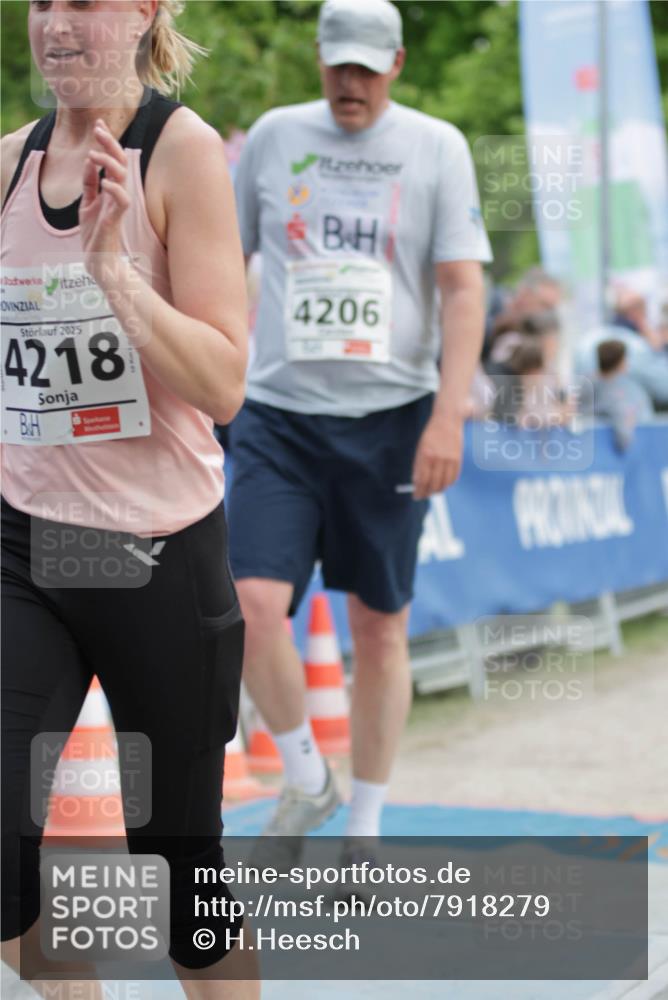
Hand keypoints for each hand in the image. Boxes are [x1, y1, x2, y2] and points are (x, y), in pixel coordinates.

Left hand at [79, 120, 129, 276]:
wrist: (97, 260)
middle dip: (109, 145)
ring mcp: (118, 207)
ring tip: (94, 154)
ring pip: (121, 178)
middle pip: (120, 163)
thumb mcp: (87, 204)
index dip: (106, 142)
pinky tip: (103, 182)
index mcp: (111, 189)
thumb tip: (89, 161)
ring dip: (109, 163)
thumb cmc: (95, 234)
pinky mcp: (115, 220)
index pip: (112, 160)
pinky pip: (121, 202)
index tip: (99, 124)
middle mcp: (117, 195)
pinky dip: (114, 189)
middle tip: (98, 130)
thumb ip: (89, 184)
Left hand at [411, 413, 463, 499]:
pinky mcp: (458, 459)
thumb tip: (417, 482)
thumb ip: (418, 465)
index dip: (419, 491)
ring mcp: (450, 460)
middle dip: (427, 493)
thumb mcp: (420, 448)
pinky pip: (454, 478)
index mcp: (426, 455)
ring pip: (445, 483)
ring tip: (433, 490)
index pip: (422, 480)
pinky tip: (443, 483)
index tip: (416, 496)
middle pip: (434, 484)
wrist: (448, 420)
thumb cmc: (431, 434)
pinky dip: (448, 483)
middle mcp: (439, 459)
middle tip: (424, 495)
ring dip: (438, 490)